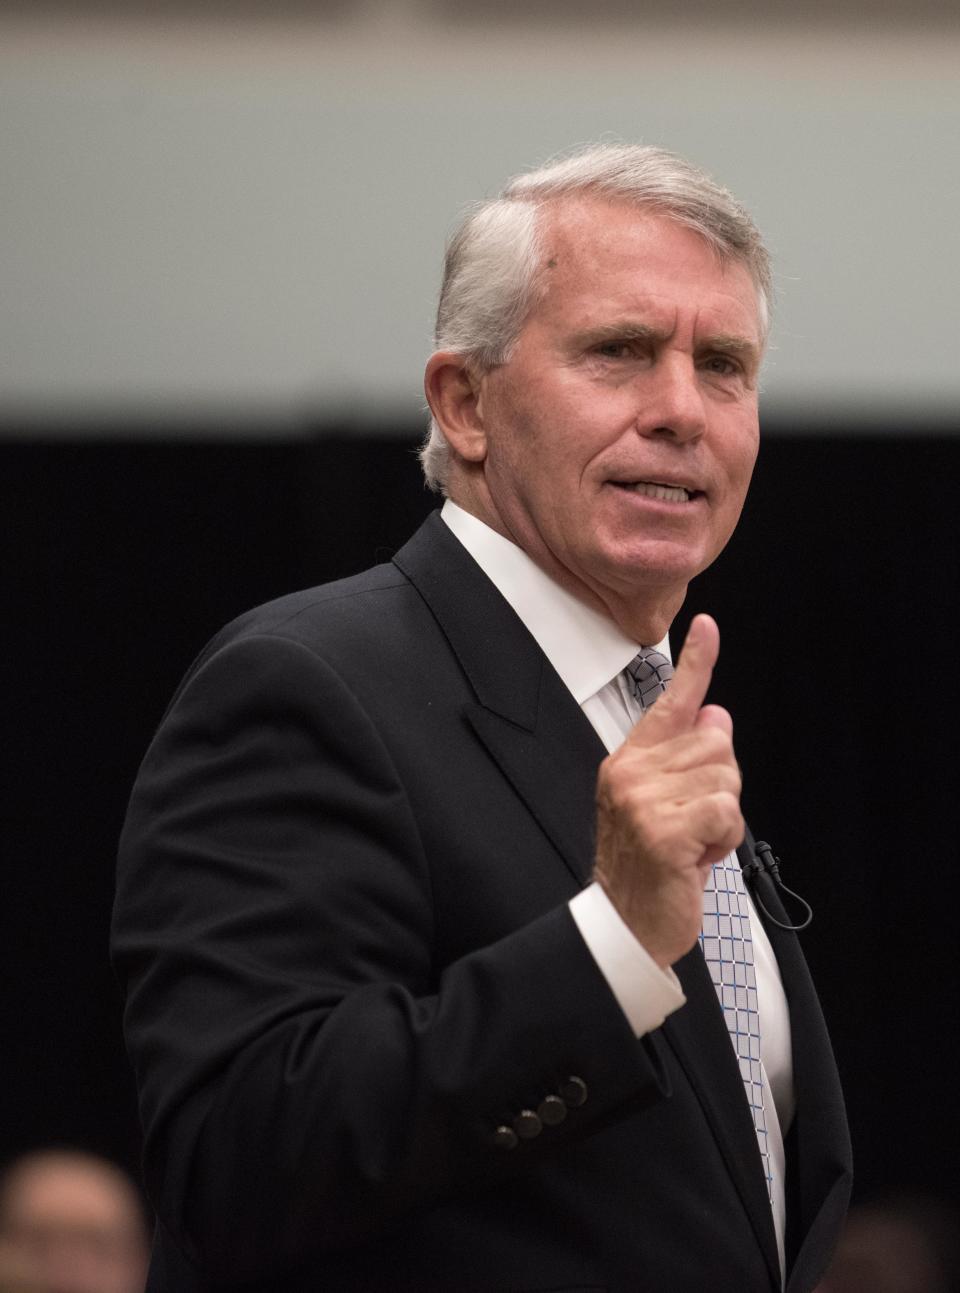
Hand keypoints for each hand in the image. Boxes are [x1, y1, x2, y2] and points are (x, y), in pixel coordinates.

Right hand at [593, 614, 743, 968]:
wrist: (625, 924)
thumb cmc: (649, 867)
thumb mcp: (665, 804)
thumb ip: (687, 760)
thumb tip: (717, 714)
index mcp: (629, 762)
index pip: (669, 702)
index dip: (695, 662)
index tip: (707, 627)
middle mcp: (631, 773)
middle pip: (717, 745)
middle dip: (722, 786)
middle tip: (695, 823)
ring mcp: (643, 801)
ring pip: (726, 778)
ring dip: (724, 817)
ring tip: (693, 843)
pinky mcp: (663, 831)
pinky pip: (726, 813)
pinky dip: (724, 840)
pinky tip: (697, 858)